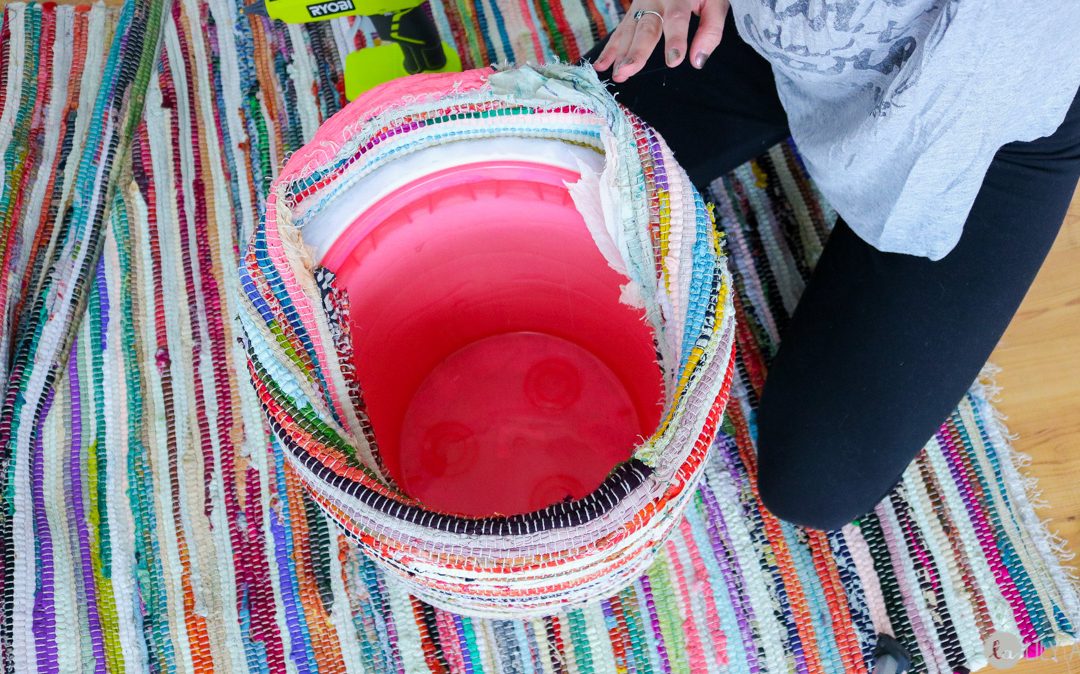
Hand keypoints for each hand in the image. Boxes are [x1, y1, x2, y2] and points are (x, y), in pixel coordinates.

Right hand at [593, 0, 728, 82]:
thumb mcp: (714, 3)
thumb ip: (710, 31)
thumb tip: (697, 60)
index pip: (676, 19)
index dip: (674, 39)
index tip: (674, 61)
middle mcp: (657, 0)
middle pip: (647, 27)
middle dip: (637, 51)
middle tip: (629, 71)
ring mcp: (641, 5)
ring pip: (630, 31)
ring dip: (621, 54)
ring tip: (618, 74)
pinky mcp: (633, 11)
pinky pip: (620, 31)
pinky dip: (610, 49)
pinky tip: (602, 65)